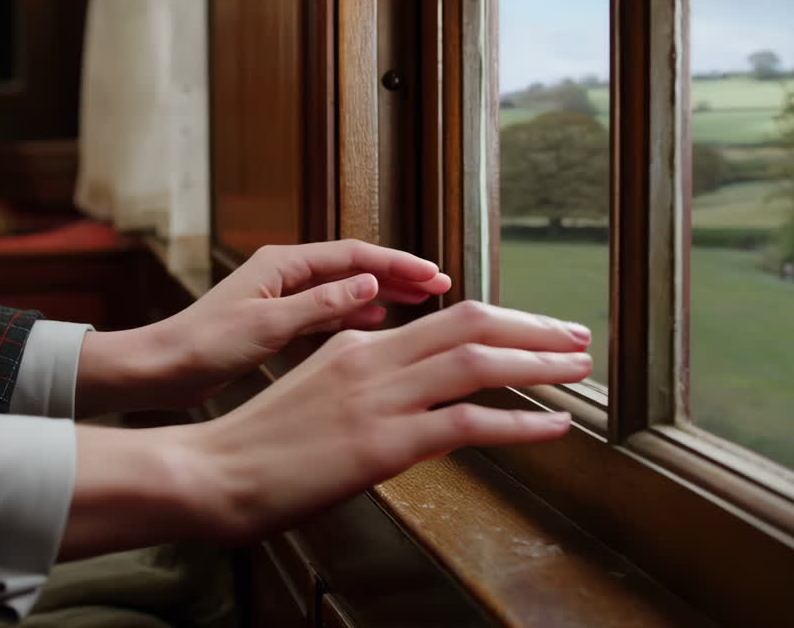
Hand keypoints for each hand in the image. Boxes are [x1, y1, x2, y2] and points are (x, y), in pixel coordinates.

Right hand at [61, 301, 590, 557]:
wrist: (212, 472)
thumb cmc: (260, 445)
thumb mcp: (321, 396)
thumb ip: (373, 389)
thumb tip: (428, 407)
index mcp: (358, 344)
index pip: (447, 319)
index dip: (502, 321)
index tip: (537, 330)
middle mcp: (374, 358)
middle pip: (473, 325)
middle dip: (534, 327)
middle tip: (579, 335)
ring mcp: (380, 398)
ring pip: (478, 361)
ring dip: (539, 361)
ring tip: (580, 367)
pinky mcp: (384, 443)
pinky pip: (469, 422)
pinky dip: (521, 421)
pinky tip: (555, 424)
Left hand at [75, 239, 451, 415]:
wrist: (160, 370)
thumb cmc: (203, 345)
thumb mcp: (268, 326)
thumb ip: (321, 305)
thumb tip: (370, 286)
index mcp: (282, 265)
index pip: (354, 256)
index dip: (396, 264)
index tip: (432, 274)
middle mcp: (284, 274)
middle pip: (354, 268)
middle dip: (397, 275)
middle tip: (438, 285)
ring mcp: (281, 298)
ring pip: (345, 291)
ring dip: (382, 295)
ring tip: (420, 302)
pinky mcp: (276, 323)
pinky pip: (329, 313)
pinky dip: (356, 317)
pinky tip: (377, 326)